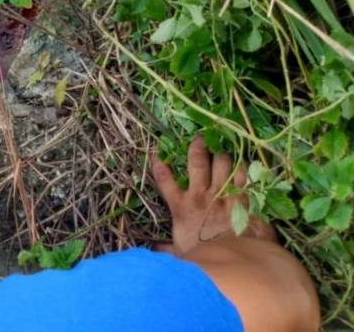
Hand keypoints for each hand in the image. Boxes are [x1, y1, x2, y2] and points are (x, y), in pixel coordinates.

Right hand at [152, 136, 274, 256]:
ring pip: (222, 165)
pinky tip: (245, 164)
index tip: (156, 156)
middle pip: (197, 164)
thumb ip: (168, 250)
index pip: (165, 181)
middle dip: (198, 149)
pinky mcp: (244, 200)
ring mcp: (223, 195)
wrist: (234, 260)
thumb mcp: (182, 254)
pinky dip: (243, 170)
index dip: (160, 167)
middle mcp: (201, 195)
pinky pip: (243, 178)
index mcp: (182, 207)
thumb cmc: (204, 258)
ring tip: (223, 149)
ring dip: (222, 156)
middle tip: (200, 139)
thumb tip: (154, 252)